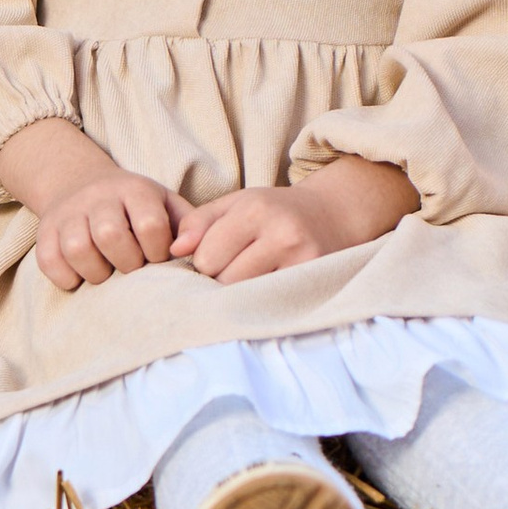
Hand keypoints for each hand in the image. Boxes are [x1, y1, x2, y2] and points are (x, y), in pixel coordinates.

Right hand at [0, 118, 180, 288]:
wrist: (80, 183)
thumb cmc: (135, 206)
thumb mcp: (166, 204)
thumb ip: (189, 226)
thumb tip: (195, 253)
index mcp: (134, 189)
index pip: (150, 224)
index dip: (157, 252)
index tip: (157, 259)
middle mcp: (98, 197)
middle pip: (110, 235)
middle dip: (126, 263)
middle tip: (131, 269)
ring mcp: (68, 213)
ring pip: (77, 248)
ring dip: (96, 272)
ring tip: (106, 273)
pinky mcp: (44, 232)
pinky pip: (49, 262)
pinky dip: (67, 277)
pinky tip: (81, 275)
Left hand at [170, 155, 417, 283]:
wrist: (333, 213)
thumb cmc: (274, 211)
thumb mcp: (235, 204)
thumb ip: (199, 222)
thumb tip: (174, 250)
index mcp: (254, 209)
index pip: (206, 257)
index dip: (204, 263)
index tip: (216, 259)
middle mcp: (281, 233)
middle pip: (226, 280)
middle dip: (221, 281)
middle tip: (234, 270)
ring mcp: (301, 259)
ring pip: (247, 296)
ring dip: (240, 294)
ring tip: (249, 280)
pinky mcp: (314, 279)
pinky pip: (272, 304)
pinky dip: (262, 302)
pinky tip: (265, 290)